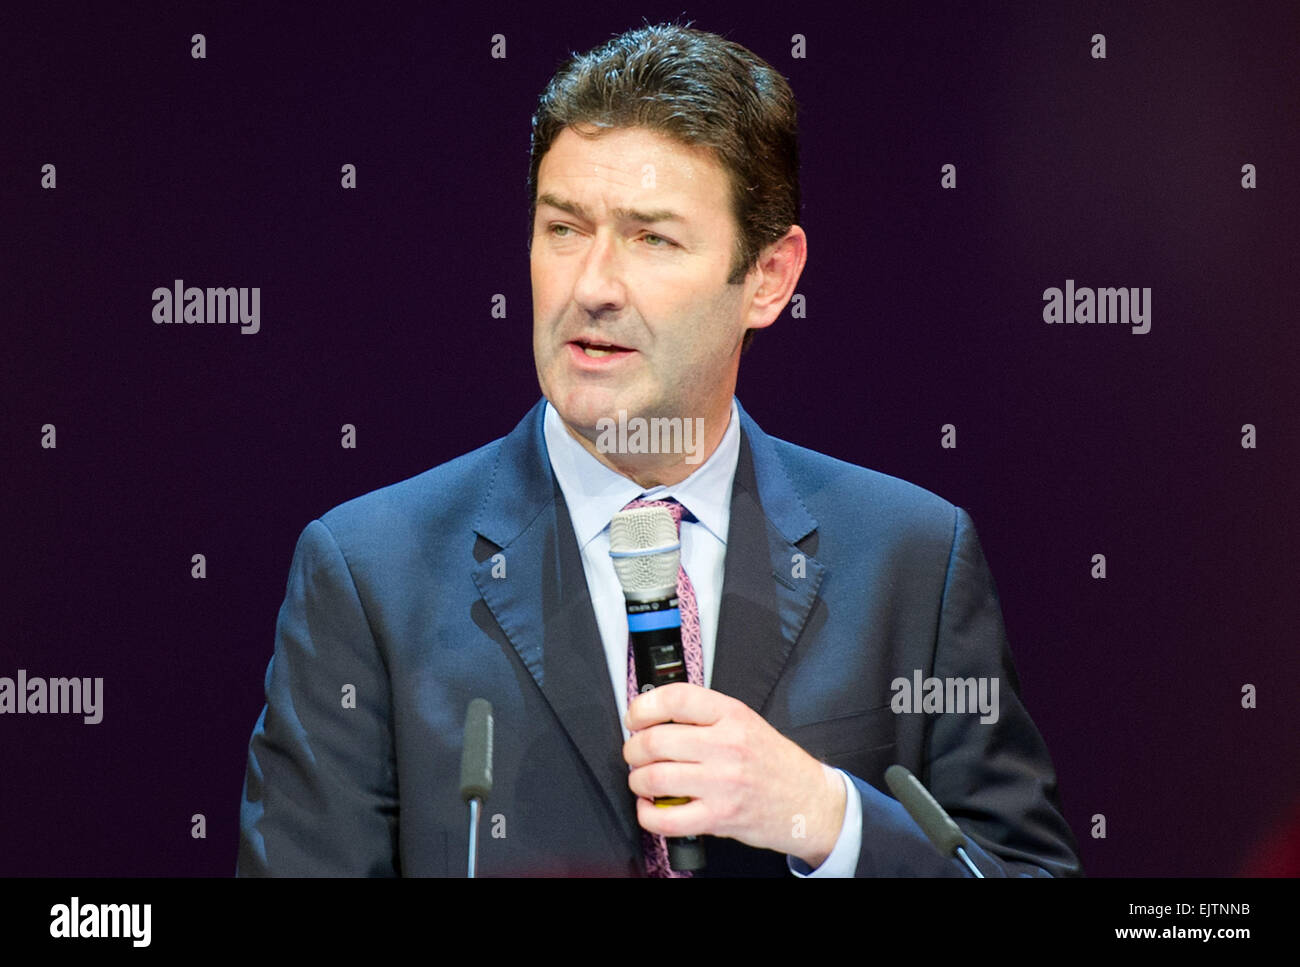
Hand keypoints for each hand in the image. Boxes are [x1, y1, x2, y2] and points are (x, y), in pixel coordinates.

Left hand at [623, 682, 846, 866]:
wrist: (808, 801)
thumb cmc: (774, 763)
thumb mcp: (746, 722)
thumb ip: (705, 715)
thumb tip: (656, 715)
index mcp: (731, 715)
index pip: (675, 698)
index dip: (643, 706)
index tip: (634, 716)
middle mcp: (726, 746)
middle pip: (655, 740)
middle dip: (633, 748)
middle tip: (635, 752)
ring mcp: (721, 783)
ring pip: (653, 778)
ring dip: (637, 780)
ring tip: (643, 780)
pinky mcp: (718, 817)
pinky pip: (665, 819)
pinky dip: (647, 814)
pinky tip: (652, 806)